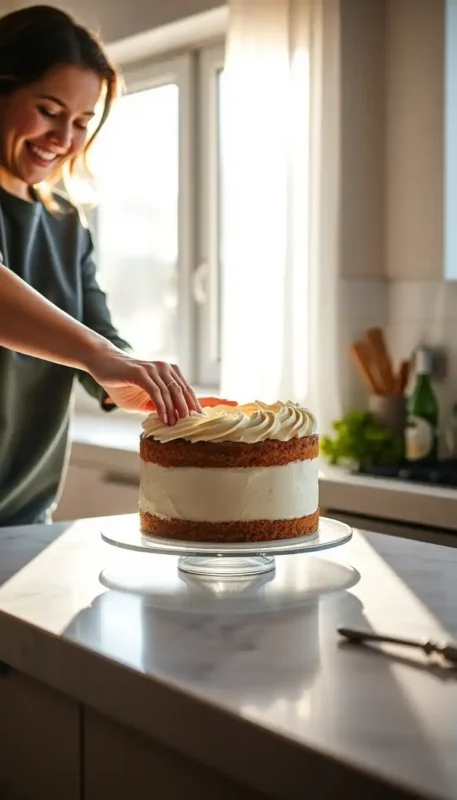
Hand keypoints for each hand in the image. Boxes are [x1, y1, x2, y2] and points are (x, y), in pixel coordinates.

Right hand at [86, 344, 200, 423]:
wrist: (102, 364)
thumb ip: (155, 405)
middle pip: (182, 391)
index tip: (199, 421)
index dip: (194, 405)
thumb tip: (169, 419)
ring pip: (170, 392)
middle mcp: (164, 368)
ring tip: (176, 426)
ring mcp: (153, 369)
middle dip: (188, 410)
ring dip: (174, 411)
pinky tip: (164, 419)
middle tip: (191, 426)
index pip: (186, 389)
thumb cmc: (122, 381)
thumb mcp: (142, 398)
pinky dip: (162, 407)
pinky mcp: (141, 373)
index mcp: (169, 372)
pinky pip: (156, 392)